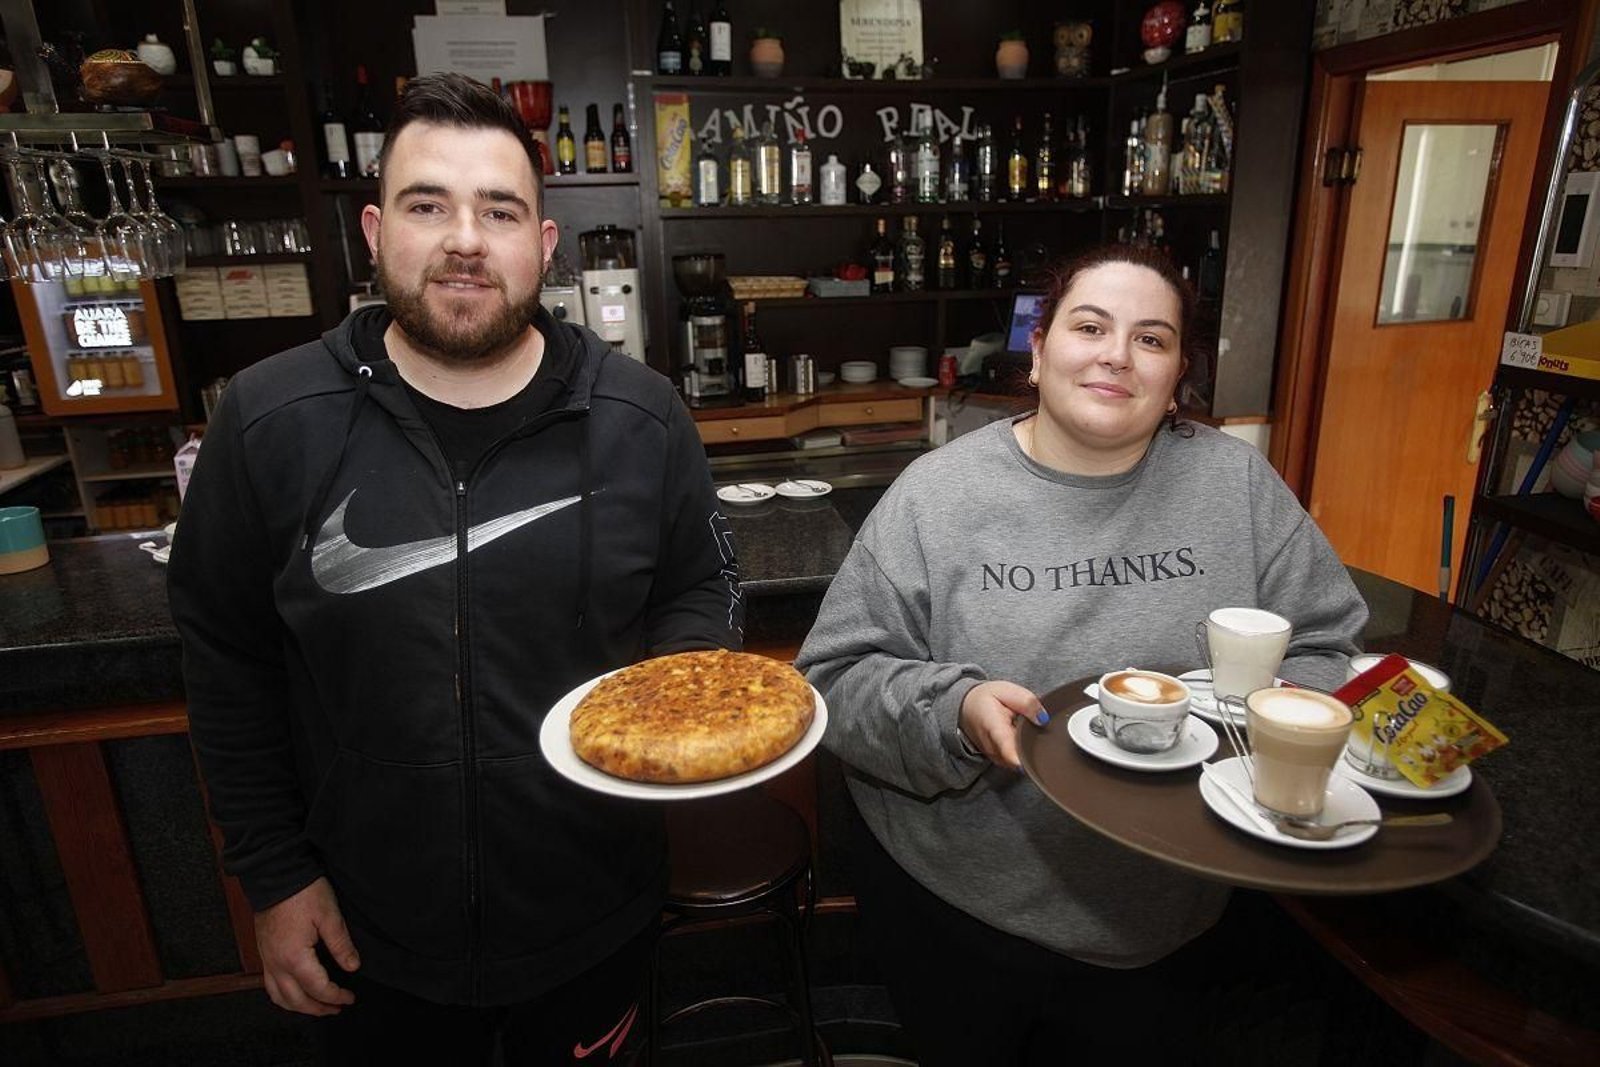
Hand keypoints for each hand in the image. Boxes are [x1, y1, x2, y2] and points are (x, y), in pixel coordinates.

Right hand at [254, 876, 360, 1016]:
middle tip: (337, 1008)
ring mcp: (267, 959)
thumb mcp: (330, 915)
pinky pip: (269, 985)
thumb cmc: (302, 891)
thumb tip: (353, 967)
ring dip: (299, 1006)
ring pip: (279, 997)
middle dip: (318, 1008)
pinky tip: (295, 992)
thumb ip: (341, 945)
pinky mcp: (263, 953)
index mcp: (294, 957)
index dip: (336, 996)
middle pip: (296, 1000)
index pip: (318, 988)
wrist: (276, 875)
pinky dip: (284, 996)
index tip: (350, 997)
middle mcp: (276, 964)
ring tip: (318, 1006)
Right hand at [959, 681, 1048, 769]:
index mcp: (994, 727)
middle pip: (1019, 757)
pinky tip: (1017, 737)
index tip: (1027, 764)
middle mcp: (993, 747)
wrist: (965, 708)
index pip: (1006, 748)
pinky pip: (1015, 761)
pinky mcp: (998, 760)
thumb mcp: (1006, 691)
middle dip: (1031, 746)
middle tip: (1029, 726)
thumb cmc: (984, 699)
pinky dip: (1020, 750)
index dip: (1019, 759)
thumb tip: (1043, 718)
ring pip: (1019, 760)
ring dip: (1025, 748)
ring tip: (1019, 728)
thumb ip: (1026, 702)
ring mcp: (995, 756)